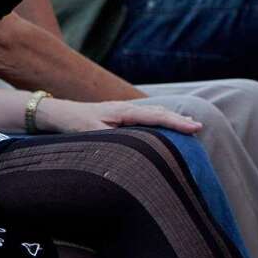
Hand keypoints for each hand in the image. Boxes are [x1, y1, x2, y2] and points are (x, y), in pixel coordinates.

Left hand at [36, 98, 201, 134]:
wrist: (58, 113)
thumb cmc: (74, 123)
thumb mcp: (91, 133)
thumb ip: (110, 139)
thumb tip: (130, 149)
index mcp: (123, 111)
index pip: (155, 117)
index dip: (176, 123)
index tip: (195, 127)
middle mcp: (125, 109)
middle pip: (157, 112)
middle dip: (178, 120)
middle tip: (199, 127)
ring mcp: (122, 112)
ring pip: (152, 114)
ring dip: (170, 119)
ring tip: (188, 126)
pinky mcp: (118, 117)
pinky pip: (144, 118)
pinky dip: (158, 121)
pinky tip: (163, 126)